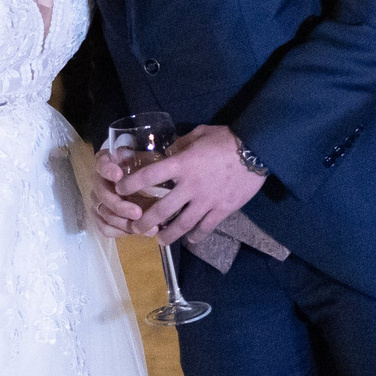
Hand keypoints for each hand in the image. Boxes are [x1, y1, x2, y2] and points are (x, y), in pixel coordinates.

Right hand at [91, 144, 165, 237]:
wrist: (136, 177)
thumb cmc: (143, 166)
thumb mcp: (146, 158)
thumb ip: (148, 163)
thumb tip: (163, 171)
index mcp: (106, 162)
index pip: (101, 164)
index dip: (108, 171)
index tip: (119, 175)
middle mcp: (98, 181)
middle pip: (103, 195)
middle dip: (120, 206)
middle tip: (138, 213)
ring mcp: (97, 199)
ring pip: (106, 214)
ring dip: (125, 223)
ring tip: (147, 228)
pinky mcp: (100, 216)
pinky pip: (105, 228)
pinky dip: (120, 232)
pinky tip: (135, 233)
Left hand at [100, 125, 265, 245]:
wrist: (255, 150)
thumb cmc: (225, 139)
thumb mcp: (198, 134)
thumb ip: (180, 145)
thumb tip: (168, 153)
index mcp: (182, 164)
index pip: (150, 176)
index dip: (132, 184)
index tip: (119, 189)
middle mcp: (190, 186)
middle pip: (162, 209)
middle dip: (145, 221)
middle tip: (136, 227)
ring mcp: (207, 200)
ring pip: (182, 224)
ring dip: (168, 235)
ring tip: (159, 241)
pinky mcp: (222, 209)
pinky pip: (206, 227)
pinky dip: (196, 235)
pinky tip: (190, 239)